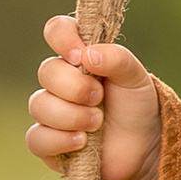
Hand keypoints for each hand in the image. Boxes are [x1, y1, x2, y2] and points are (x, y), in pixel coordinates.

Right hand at [27, 15, 162, 179]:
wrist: (144, 148)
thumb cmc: (136, 106)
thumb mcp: (136, 77)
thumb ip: (117, 59)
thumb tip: (88, 54)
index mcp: (80, 56)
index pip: (57, 31)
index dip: (62, 38)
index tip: (80, 56)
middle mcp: (61, 80)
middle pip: (46, 72)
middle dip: (75, 87)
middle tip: (99, 97)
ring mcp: (51, 111)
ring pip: (39, 105)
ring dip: (71, 115)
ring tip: (97, 123)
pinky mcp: (48, 142)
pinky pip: (36, 139)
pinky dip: (59, 140)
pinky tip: (81, 142)